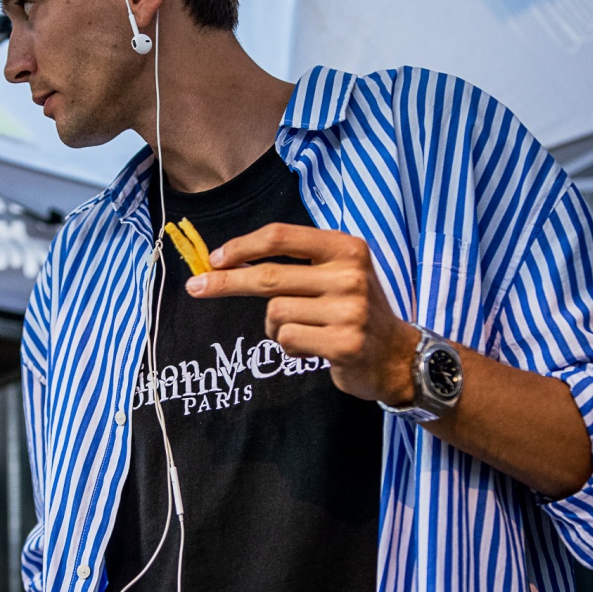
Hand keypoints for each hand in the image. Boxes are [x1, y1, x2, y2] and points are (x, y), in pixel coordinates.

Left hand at [186, 222, 417, 405]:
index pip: (281, 237)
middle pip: (269, 276)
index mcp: (346, 248)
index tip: (215, 258)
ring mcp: (349, 310)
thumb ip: (292, 264)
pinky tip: (313, 346)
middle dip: (226, 282)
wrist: (397, 355)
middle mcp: (350, 275)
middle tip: (195, 287)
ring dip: (275, 326)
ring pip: (275, 313)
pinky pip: (286, 340)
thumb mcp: (336, 273)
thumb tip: (225, 262)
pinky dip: (289, 346)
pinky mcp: (344, 343)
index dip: (242, 246)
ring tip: (304, 330)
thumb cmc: (352, 310)